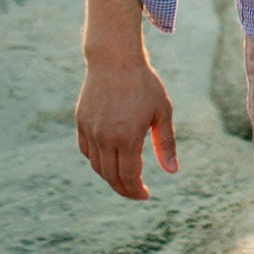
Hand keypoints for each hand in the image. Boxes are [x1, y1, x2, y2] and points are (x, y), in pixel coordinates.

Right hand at [75, 61, 177, 199]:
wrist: (115, 58)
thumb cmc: (144, 84)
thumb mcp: (162, 111)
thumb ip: (166, 143)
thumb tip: (172, 171)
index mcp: (127, 137)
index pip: (129, 177)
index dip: (137, 191)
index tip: (146, 195)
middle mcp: (105, 138)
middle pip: (111, 177)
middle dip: (124, 189)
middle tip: (136, 191)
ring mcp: (90, 131)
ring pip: (97, 166)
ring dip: (110, 176)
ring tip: (124, 176)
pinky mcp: (81, 123)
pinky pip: (87, 151)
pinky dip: (97, 160)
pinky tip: (109, 159)